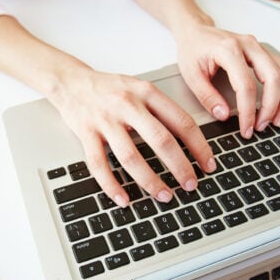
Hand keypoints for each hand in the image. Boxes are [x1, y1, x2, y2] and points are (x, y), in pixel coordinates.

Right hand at [48, 67, 215, 206]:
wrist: (71, 81)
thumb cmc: (110, 88)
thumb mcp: (140, 88)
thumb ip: (161, 109)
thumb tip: (190, 140)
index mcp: (146, 92)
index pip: (181, 121)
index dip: (199, 146)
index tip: (208, 164)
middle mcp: (128, 104)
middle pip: (160, 140)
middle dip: (180, 166)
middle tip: (191, 185)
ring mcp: (105, 120)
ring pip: (130, 156)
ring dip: (150, 180)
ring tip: (164, 195)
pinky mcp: (86, 133)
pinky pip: (99, 164)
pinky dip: (112, 185)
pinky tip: (124, 199)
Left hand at [174, 21, 279, 139]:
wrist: (196, 31)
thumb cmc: (193, 49)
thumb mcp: (190, 74)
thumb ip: (206, 96)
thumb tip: (223, 116)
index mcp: (229, 50)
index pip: (246, 84)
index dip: (249, 110)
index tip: (247, 128)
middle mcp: (248, 45)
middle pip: (273, 77)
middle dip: (272, 106)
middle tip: (263, 126)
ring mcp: (259, 47)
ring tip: (277, 120)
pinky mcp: (264, 52)